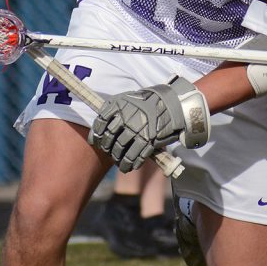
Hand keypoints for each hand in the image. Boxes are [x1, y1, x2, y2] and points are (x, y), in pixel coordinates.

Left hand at [88, 76, 209, 171]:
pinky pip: (134, 157)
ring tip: (119, 163)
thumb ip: (112, 109)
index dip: (96, 135)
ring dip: (118, 160)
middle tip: (109, 152)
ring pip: (120, 151)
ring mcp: (137, 130)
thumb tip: (99, 128)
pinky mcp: (148, 140)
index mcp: (118, 106)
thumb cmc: (146, 102)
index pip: (100, 124)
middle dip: (107, 149)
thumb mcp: (127, 98)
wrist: (171, 104)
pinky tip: (129, 167)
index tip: (95, 142)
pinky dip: (130, 164)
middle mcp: (125, 118)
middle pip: (109, 139)